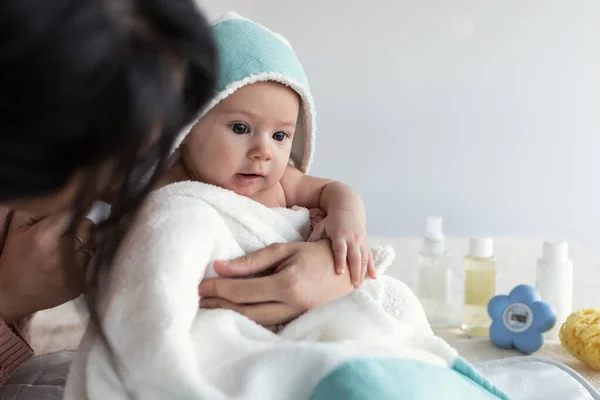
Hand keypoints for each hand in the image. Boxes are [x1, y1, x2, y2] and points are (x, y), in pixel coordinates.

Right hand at [0, 211, 94, 323]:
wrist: (12, 296)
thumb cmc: (14, 258)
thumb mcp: (17, 229)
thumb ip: (40, 209)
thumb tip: (64, 192)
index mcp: (46, 236)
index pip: (75, 210)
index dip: (78, 204)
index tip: (80, 200)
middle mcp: (64, 254)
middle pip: (87, 225)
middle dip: (79, 223)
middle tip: (67, 228)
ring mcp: (75, 271)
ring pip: (92, 243)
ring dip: (82, 241)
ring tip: (66, 247)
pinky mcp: (81, 284)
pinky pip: (90, 261)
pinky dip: (82, 259)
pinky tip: (67, 262)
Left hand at [198, 240, 353, 325]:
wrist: (347, 271)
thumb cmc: (316, 254)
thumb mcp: (284, 249)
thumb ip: (252, 260)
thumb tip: (220, 266)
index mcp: (288, 284)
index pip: (243, 291)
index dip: (218, 288)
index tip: (201, 285)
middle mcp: (292, 305)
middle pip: (245, 310)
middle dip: (219, 304)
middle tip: (198, 298)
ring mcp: (296, 317)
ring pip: (255, 321)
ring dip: (230, 313)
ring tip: (210, 305)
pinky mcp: (298, 322)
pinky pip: (268, 324)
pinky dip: (248, 318)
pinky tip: (234, 312)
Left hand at [307, 210, 375, 286]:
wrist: (348, 210)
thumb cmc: (332, 221)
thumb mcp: (322, 226)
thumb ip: (314, 238)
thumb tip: (304, 253)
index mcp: (340, 234)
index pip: (340, 249)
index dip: (340, 261)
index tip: (339, 273)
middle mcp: (352, 239)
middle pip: (355, 257)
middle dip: (355, 271)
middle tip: (353, 285)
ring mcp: (361, 241)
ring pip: (364, 259)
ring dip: (362, 272)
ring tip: (358, 285)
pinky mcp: (366, 243)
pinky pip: (370, 256)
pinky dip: (372, 267)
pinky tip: (373, 277)